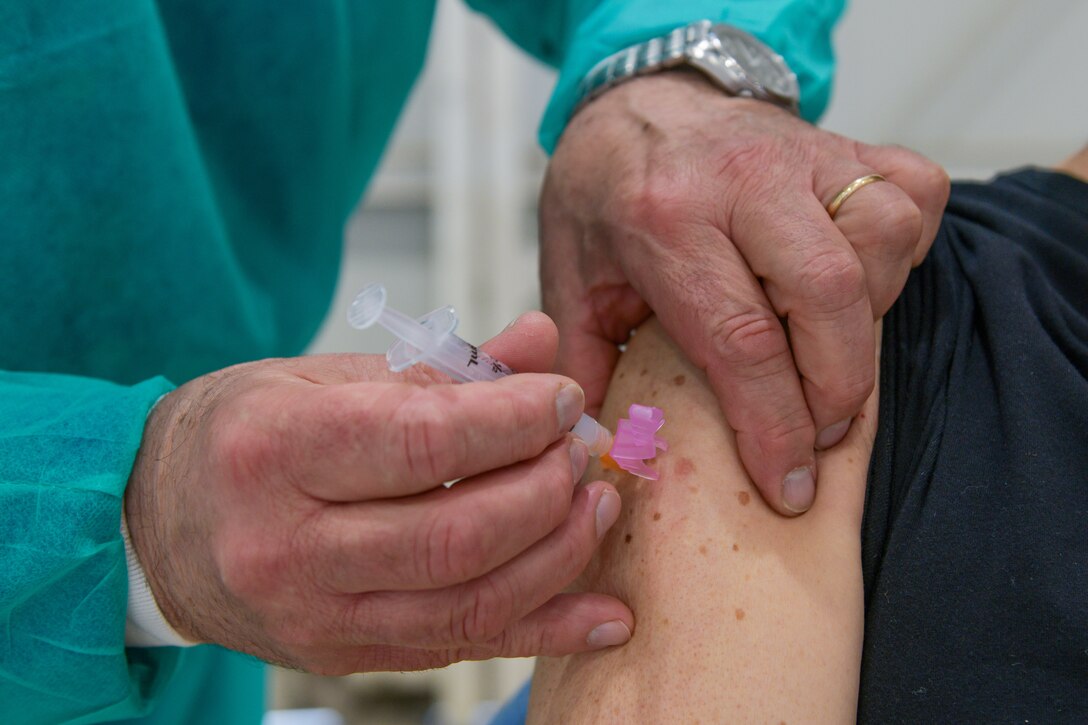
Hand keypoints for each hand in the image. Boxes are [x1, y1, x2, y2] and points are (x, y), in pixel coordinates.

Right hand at [123, 313, 630, 673]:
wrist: (159, 526)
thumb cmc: (242, 435)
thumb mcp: (319, 378)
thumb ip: (437, 368)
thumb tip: (539, 341)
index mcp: (272, 452)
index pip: (419, 441)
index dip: (510, 420)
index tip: (560, 398)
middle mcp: (286, 547)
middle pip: (454, 534)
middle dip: (544, 490)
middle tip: (580, 451)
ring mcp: (316, 616)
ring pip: (469, 601)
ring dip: (557, 555)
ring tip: (596, 505)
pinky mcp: (346, 654)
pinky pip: (462, 648)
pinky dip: (544, 629)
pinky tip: (604, 612)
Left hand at [540, 70, 949, 514]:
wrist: (635, 104)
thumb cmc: (604, 199)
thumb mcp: (571, 281)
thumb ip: (585, 365)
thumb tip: (608, 454)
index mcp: (663, 220)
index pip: (741, 339)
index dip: (774, 425)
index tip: (788, 484)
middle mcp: (740, 179)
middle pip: (827, 294)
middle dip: (836, 390)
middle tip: (820, 435)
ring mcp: (802, 153)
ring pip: (881, 239)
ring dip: (867, 321)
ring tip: (826, 354)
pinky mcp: (845, 144)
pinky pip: (913, 196)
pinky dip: (899, 255)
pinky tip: (855, 286)